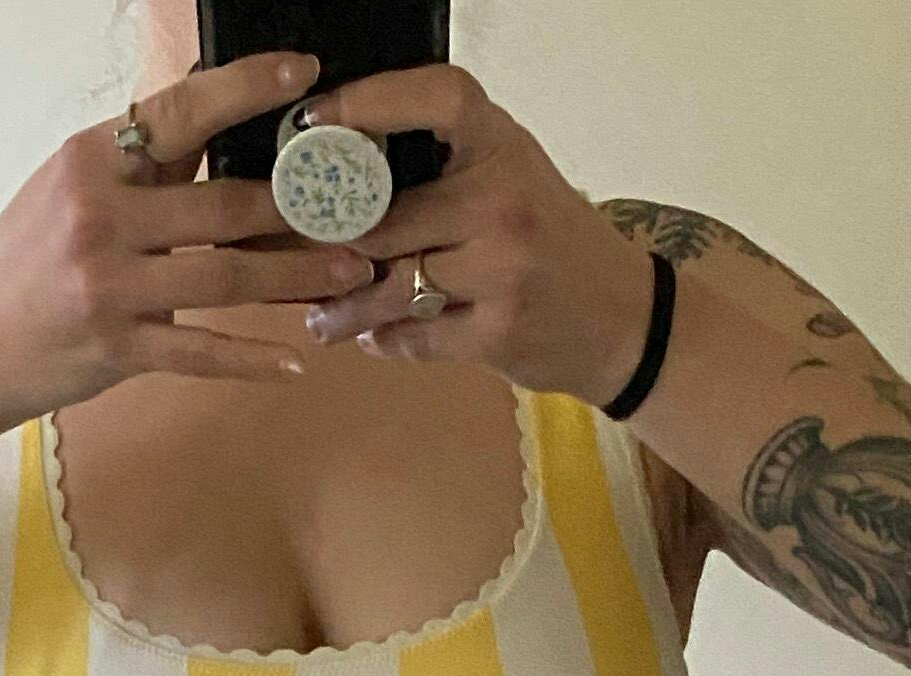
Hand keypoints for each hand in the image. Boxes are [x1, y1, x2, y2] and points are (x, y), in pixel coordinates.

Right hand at [0, 49, 378, 432]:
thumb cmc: (31, 259)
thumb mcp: (75, 189)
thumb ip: (147, 168)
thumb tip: (221, 125)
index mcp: (93, 160)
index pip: (182, 112)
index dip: (248, 89)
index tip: (304, 75)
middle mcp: (100, 216)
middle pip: (222, 204)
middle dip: (299, 209)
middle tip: (359, 210)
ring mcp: (110, 286)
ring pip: (225, 276)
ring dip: (295, 277)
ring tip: (350, 274)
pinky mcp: (118, 348)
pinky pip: (202, 353)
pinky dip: (252, 358)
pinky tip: (295, 359)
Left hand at [290, 69, 657, 404]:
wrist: (621, 318)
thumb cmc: (549, 239)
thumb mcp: (511, 173)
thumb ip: (445, 165)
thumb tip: (343, 166)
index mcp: (503, 144)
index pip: (437, 99)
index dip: (371, 102)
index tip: (316, 119)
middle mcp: (504, 197)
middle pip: (388, 214)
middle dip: (330, 239)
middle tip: (289, 248)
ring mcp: (503, 266)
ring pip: (394, 283)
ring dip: (347, 306)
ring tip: (320, 316)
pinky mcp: (500, 329)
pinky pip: (418, 335)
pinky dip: (388, 341)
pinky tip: (373, 338)